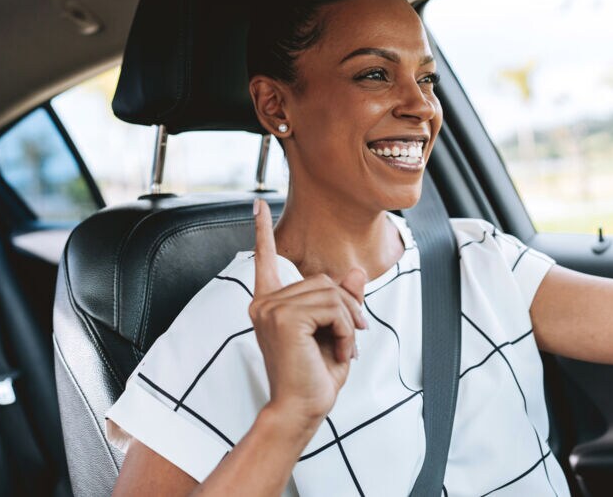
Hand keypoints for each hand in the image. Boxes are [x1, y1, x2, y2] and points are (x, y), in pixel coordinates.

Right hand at [248, 199, 367, 432]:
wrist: (302, 409)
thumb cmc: (314, 376)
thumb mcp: (336, 333)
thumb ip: (343, 302)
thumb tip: (355, 273)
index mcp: (269, 304)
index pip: (265, 261)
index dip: (261, 231)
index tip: (257, 204)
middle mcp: (264, 302)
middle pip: (323, 281)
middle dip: (347, 308)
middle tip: (353, 340)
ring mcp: (270, 308)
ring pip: (332, 293)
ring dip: (349, 322)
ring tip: (344, 350)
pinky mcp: (284, 317)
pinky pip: (334, 307)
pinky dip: (347, 330)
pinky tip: (340, 352)